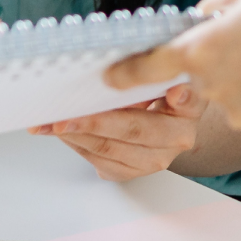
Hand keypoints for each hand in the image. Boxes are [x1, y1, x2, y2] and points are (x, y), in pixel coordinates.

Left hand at [30, 85, 202, 181]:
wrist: (161, 122)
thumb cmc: (156, 90)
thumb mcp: (160, 72)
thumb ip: (152, 68)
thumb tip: (130, 68)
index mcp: (190, 107)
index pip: (188, 101)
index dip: (181, 97)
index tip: (174, 92)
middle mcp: (177, 139)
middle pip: (134, 130)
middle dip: (93, 123)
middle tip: (63, 117)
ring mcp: (154, 160)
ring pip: (109, 149)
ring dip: (75, 135)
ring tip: (50, 123)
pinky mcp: (130, 172)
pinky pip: (98, 160)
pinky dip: (76, 144)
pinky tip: (61, 132)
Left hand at [105, 0, 240, 132]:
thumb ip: (211, 10)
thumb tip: (200, 21)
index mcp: (199, 50)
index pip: (147, 67)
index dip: (126, 73)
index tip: (111, 77)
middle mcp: (211, 86)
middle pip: (194, 79)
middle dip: (210, 65)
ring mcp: (236, 110)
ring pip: (224, 95)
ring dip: (238, 80)